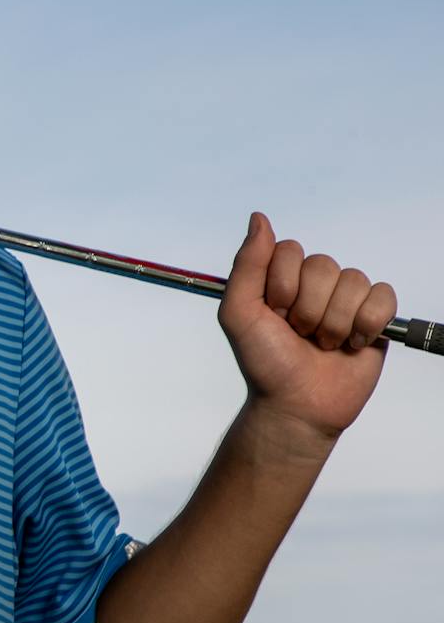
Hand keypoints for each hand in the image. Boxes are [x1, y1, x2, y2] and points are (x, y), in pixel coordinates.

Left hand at [218, 212, 392, 448]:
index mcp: (279, 278)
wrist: (297, 404)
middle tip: (299, 334)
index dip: (282, 287)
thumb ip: (247, 265)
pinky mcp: (373, 317)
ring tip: (323, 344)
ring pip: (354, 280)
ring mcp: (344, 299)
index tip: (273, 315)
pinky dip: (366, 323)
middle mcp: (312, 284)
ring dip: (335, 321)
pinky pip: (383, 295)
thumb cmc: (265, 362)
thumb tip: (259, 218)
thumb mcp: (239, 313)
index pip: (289, 251)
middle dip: (308, 309)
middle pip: (323, 265)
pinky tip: (351, 344)